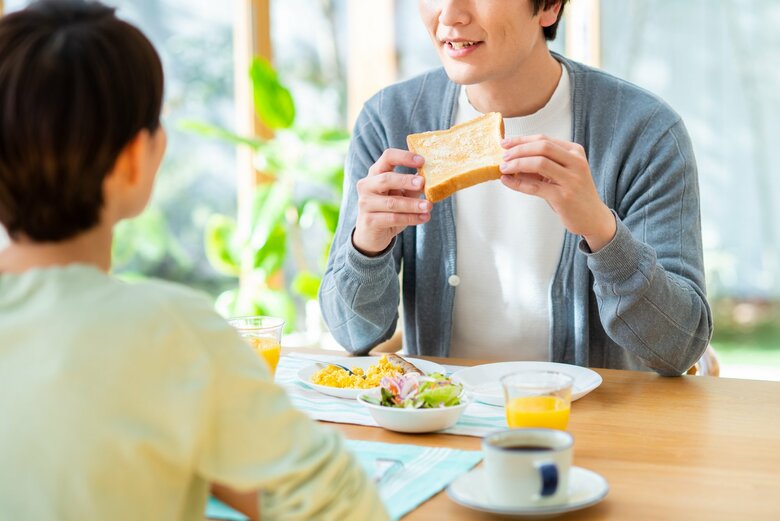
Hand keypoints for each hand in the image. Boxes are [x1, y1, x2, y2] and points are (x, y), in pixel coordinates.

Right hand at [352, 149, 431, 255]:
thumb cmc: (388, 210)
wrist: (371, 235)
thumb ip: (413, 186)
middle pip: (386, 179)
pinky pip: (393, 218)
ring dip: (413, 204)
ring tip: (428, 206)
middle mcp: (367, 186)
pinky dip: (411, 218)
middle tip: (423, 183)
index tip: (422, 161)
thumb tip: (431, 179)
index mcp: (375, 173)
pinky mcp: (369, 221)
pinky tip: (424, 218)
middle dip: (406, 180)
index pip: (387, 157)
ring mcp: (365, 204)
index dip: (404, 157)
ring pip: (392, 202)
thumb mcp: (402, 195)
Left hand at [499, 135, 615, 251]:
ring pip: (539, 163)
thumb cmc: (574, 193)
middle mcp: (576, 162)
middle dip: (518, 150)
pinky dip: (518, 183)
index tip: (505, 143)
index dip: (522, 140)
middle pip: (542, 147)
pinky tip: (507, 181)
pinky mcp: (563, 197)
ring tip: (504, 168)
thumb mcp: (562, 173)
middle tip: (503, 156)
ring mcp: (571, 179)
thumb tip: (512, 158)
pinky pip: (535, 186)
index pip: (544, 139)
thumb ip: (543, 163)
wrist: (593, 217)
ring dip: (517, 164)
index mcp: (575, 151)